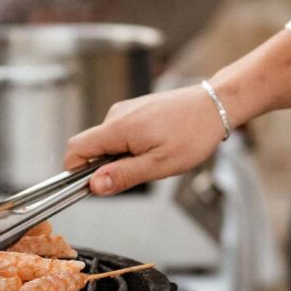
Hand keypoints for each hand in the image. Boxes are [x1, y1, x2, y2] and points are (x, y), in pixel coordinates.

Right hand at [65, 86, 226, 194]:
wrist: (215, 105)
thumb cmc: (193, 134)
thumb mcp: (159, 165)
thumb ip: (124, 175)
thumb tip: (94, 185)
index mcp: (118, 128)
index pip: (76, 149)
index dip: (75, 171)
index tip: (90, 186)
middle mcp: (116, 115)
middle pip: (91, 147)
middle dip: (105, 166)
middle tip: (138, 173)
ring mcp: (125, 110)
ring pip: (107, 141)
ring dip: (121, 156)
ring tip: (153, 157)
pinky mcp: (134, 110)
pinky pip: (120, 133)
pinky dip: (130, 146)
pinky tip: (156, 146)